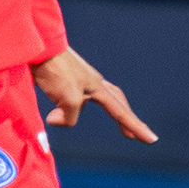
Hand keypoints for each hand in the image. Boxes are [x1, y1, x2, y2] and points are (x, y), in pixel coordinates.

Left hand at [32, 47, 156, 142]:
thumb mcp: (68, 99)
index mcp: (97, 88)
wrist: (36, 47)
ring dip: (109, 111)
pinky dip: (75, 108)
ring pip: (99, 99)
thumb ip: (69, 117)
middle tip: (135, 135)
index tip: (152, 140)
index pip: (120, 112)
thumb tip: (56, 120)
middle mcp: (92, 83)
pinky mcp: (64, 78)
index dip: (135, 127)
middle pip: (117, 102)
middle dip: (127, 119)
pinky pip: (76, 98)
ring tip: (118, 123)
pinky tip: (68, 109)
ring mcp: (79, 79)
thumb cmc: (55, 70)